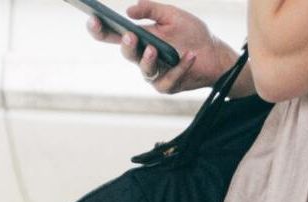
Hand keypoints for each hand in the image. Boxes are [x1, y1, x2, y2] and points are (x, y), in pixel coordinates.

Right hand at [86, 2, 238, 94]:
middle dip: (127, 46)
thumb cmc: (192, 33)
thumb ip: (151, 9)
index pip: (114, 35)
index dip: (100, 30)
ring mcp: (155, 74)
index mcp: (140, 38)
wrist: (214, 53)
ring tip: (154, 48)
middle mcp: (143, 57)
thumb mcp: (172, 14)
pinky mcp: (168, 86)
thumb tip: (129, 11)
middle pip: (127, 54)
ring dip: (148, 60)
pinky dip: (180, 67)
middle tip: (130, 36)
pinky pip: (169, 80)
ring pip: (145, 70)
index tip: (93, 19)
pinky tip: (189, 56)